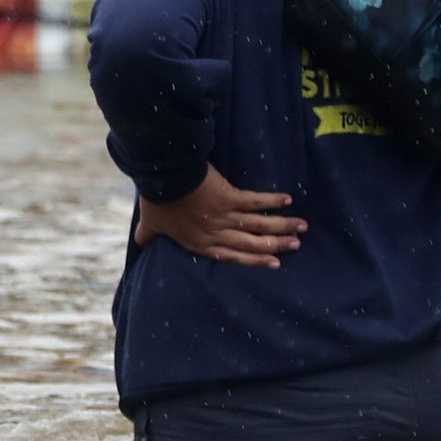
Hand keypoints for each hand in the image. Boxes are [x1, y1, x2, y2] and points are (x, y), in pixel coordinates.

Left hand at [134, 165, 305, 267]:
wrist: (162, 178)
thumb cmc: (156, 200)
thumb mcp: (150, 224)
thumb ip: (148, 235)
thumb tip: (140, 244)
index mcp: (198, 242)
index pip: (230, 255)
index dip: (252, 260)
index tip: (273, 263)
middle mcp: (215, 233)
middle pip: (250, 243)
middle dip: (275, 245)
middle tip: (295, 245)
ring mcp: (224, 216)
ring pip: (258, 225)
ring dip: (281, 226)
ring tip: (300, 228)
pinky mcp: (229, 197)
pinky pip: (255, 202)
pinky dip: (272, 201)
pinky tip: (287, 200)